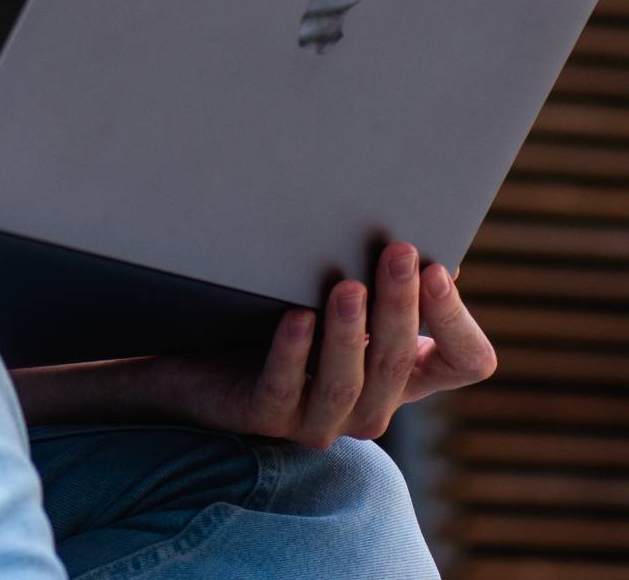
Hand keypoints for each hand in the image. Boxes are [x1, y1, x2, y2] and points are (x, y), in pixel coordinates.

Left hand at [141, 243, 497, 448]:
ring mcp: (320, 418)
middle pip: (399, 362)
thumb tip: (425, 239)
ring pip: (347, 383)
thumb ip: (377, 277)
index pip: (463, 361)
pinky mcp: (265, 418)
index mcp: (401, 373)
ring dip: (349, 332)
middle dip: (400, 304)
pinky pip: (284, 389)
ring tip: (347, 285)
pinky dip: (293, 353)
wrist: (196, 363)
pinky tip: (295, 318)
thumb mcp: (335, 296)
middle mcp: (371, 404)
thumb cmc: (276, 317)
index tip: (438, 266)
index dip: (455, 319)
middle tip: (399, 251)